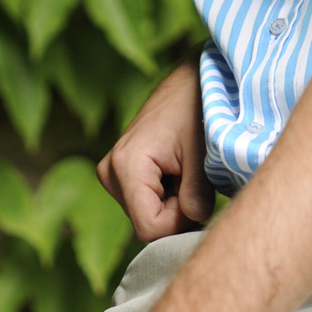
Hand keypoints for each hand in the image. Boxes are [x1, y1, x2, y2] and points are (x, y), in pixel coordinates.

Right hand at [97, 59, 214, 239]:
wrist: (189, 83)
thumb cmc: (196, 110)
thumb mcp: (201, 155)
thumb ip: (196, 196)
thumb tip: (195, 223)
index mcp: (126, 166)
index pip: (150, 228)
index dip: (179, 223)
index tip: (197, 197)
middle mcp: (110, 171)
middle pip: (147, 223)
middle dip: (176, 212)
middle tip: (193, 178)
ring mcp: (111, 172)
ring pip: (146, 215)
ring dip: (172, 204)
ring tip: (184, 170)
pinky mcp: (118, 172)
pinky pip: (144, 203)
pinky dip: (166, 195)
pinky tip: (175, 171)